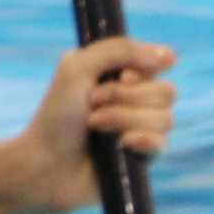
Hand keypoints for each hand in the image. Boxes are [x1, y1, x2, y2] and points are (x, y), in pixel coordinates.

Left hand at [6, 35, 176, 213]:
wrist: (44, 162)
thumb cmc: (56, 115)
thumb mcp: (77, 67)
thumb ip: (120, 50)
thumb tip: (170, 57)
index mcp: (122, 77)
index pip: (159, 64)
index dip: (142, 70)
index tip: (121, 76)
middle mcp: (136, 102)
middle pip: (167, 92)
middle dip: (126, 97)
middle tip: (92, 103)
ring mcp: (141, 130)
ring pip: (165, 118)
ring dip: (123, 118)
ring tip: (94, 125)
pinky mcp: (142, 157)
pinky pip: (161, 142)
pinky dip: (139, 140)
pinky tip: (119, 145)